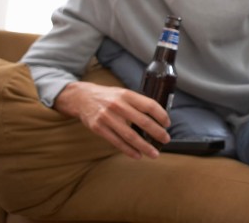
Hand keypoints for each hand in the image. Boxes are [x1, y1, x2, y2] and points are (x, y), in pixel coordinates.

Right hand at [53, 81, 170, 158]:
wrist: (82, 97)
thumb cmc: (108, 97)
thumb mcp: (123, 93)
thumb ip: (137, 103)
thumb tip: (158, 117)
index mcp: (127, 95)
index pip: (149, 105)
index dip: (161, 115)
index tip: (167, 124)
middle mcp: (118, 105)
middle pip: (143, 122)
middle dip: (157, 133)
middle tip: (166, 139)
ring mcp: (107, 117)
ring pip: (130, 135)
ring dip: (144, 146)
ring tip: (154, 153)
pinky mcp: (98, 128)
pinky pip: (117, 142)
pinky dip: (129, 150)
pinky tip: (138, 155)